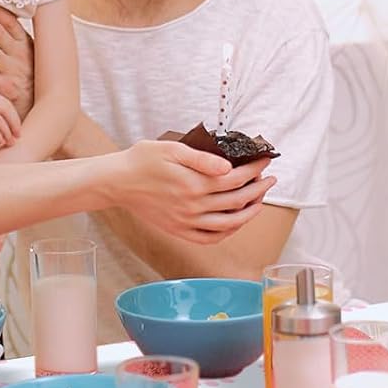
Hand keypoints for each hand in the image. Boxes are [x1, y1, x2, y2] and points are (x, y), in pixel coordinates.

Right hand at [115, 140, 273, 242]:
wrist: (117, 182)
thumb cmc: (142, 161)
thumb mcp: (171, 149)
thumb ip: (202, 158)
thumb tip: (228, 167)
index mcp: (194, 183)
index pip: (235, 179)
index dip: (254, 170)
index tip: (265, 162)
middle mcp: (193, 206)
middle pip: (237, 201)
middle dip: (259, 189)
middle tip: (269, 179)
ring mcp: (186, 222)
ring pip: (229, 223)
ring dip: (249, 212)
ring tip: (259, 200)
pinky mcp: (179, 231)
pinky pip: (210, 238)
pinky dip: (228, 232)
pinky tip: (235, 222)